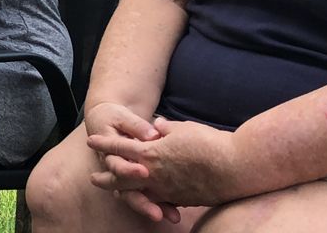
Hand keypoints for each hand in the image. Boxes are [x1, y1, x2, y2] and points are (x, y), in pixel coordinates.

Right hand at [81, 103, 178, 222]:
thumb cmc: (114, 118)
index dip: (129, 170)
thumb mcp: (122, 118)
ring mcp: (127, 178)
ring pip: (137, 197)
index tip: (144, 172)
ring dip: (153, 208)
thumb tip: (153, 134)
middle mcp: (117, 170)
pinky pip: (149, 196)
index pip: (117, 165)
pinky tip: (175, 212)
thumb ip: (137, 126)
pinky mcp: (139, 181)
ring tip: (170, 217)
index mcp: (108, 154)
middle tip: (157, 213)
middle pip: (127, 191)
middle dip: (143, 203)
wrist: (106, 122)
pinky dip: (161, 205)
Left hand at [88, 117, 239, 214]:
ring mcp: (167, 190)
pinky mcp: (181, 199)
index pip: (121, 147)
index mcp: (151, 153)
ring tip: (116, 194)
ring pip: (138, 194)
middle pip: (122, 177)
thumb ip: (165, 128)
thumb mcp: (182, 128)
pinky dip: (150, 200)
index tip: (92, 140)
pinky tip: (147, 200)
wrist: (235, 167)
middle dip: (106, 178)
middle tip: (94, 178)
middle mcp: (154, 174)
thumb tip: (156, 125)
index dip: (105, 143)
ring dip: (125, 193)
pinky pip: (159, 200)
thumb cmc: (208, 142)